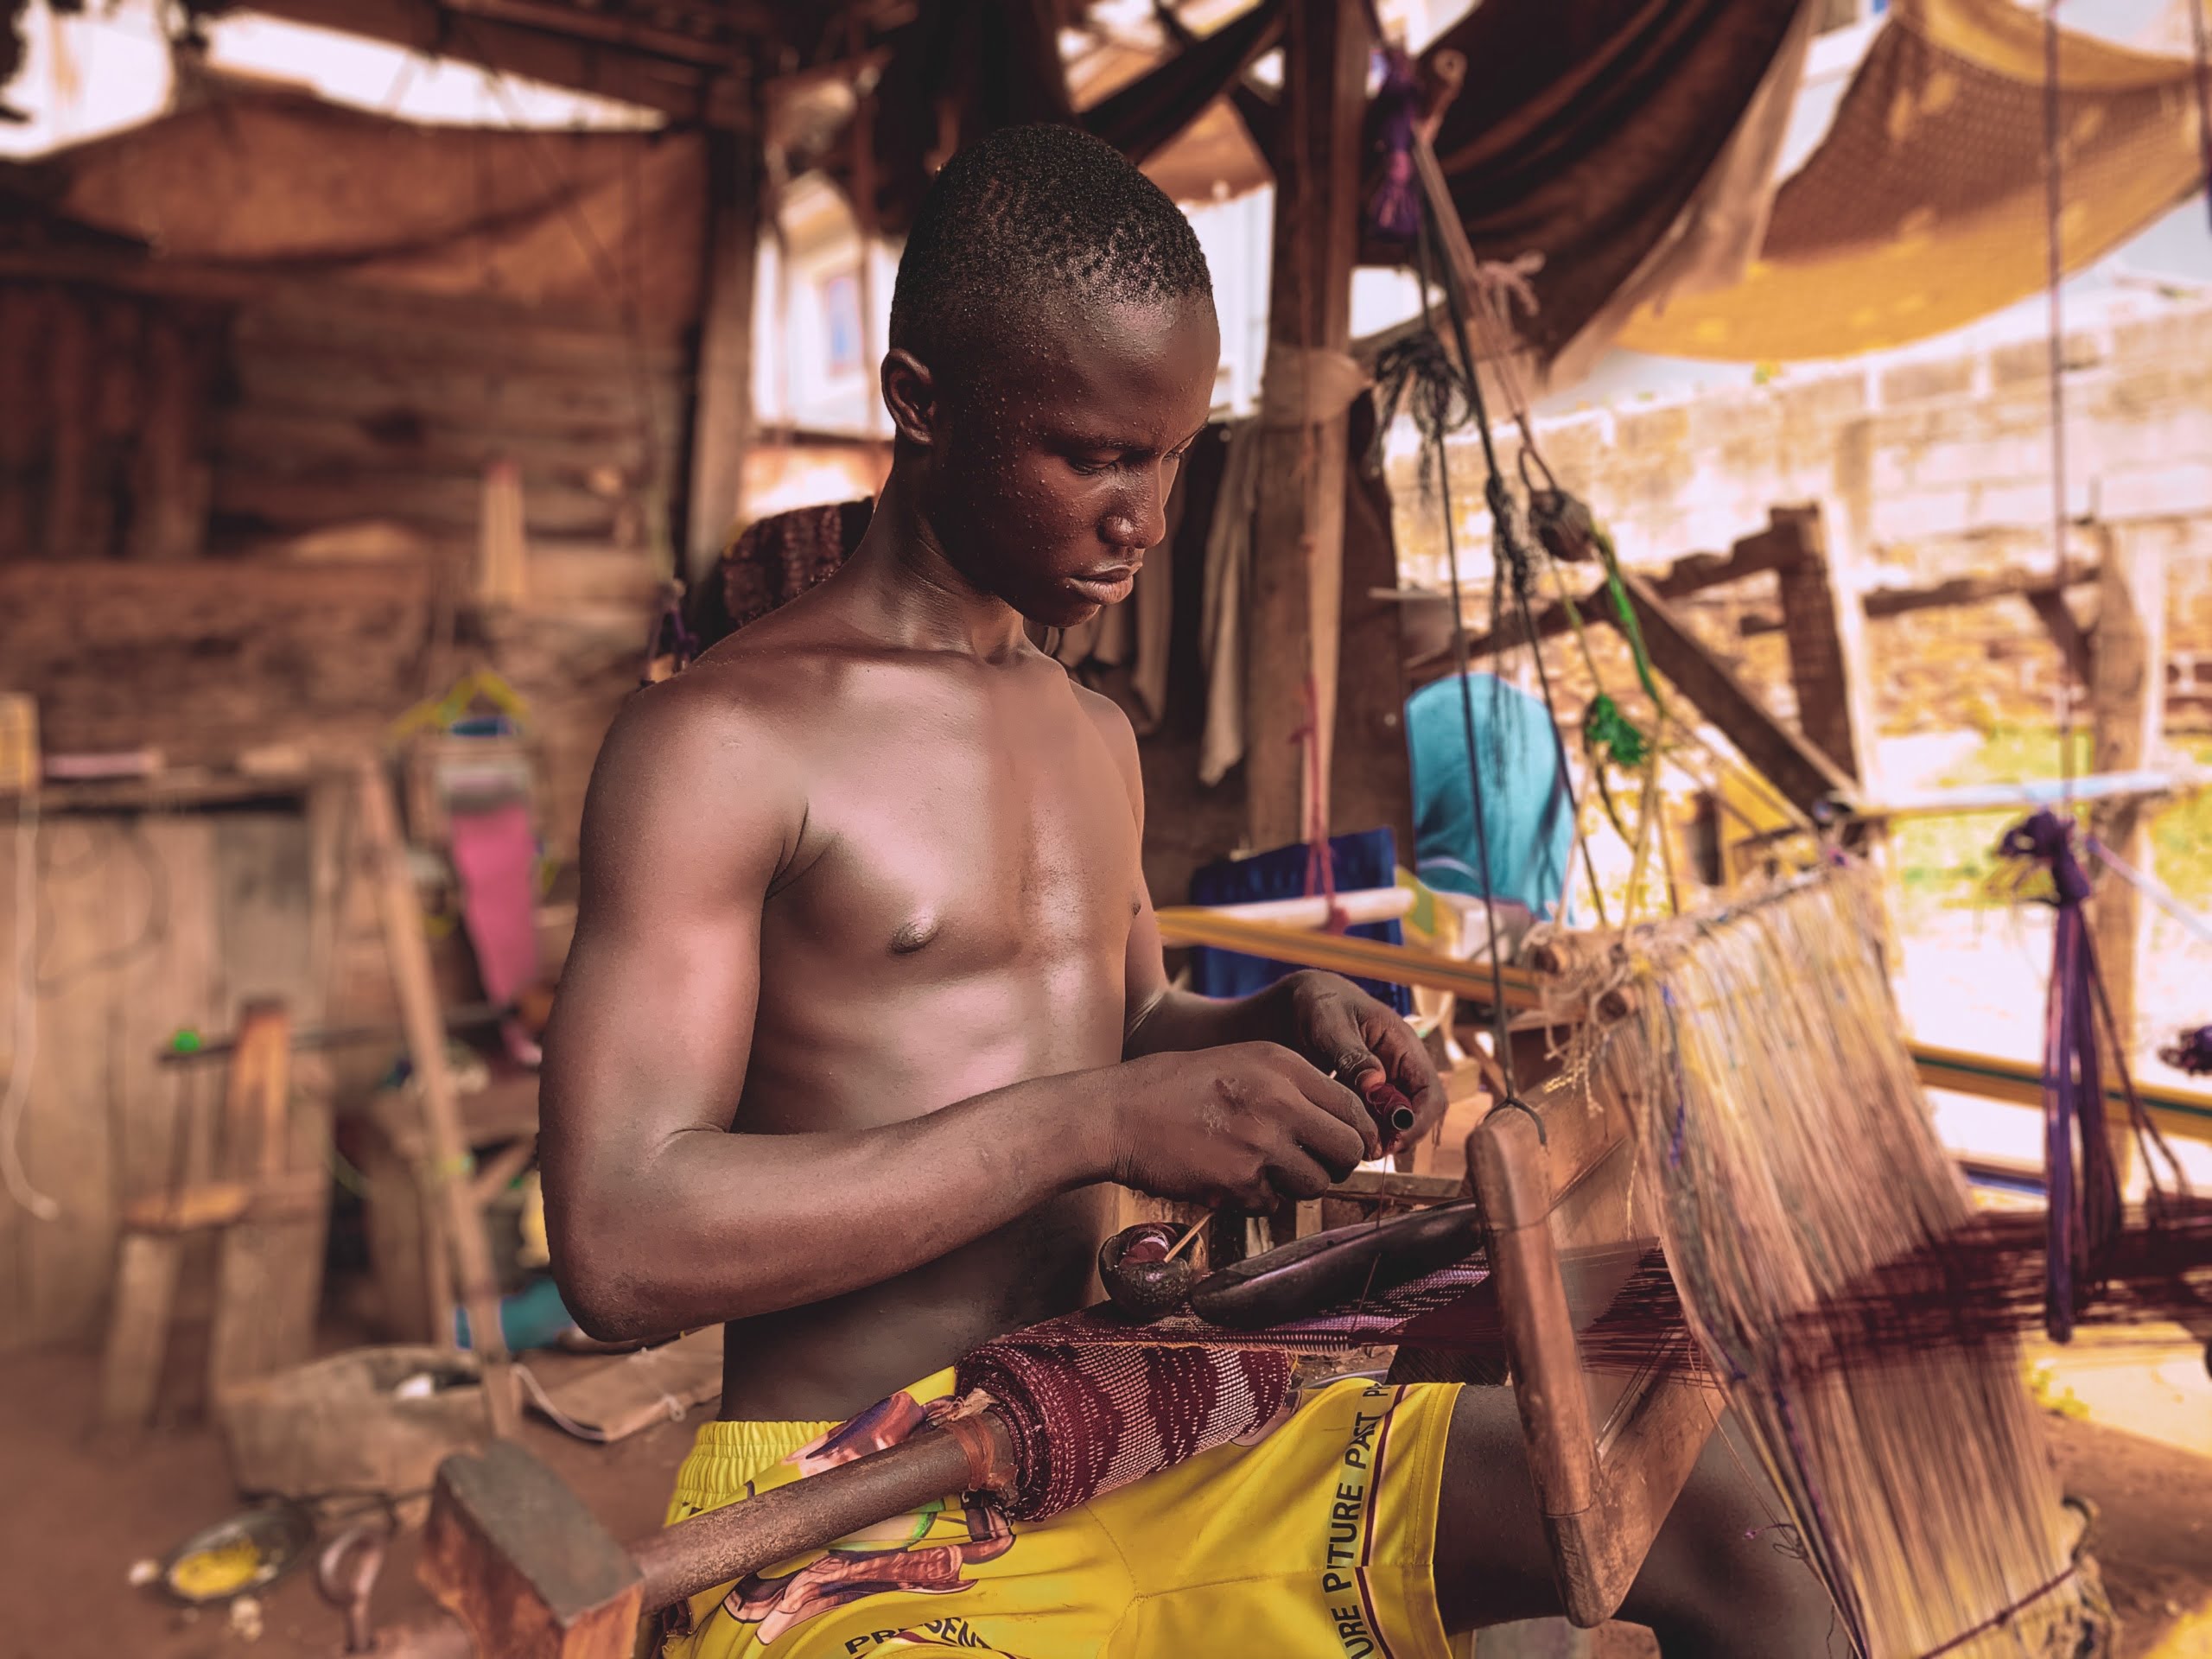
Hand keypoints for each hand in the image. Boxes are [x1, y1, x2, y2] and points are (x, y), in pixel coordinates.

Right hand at [1091, 1043, 1381, 1210]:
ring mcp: (1260, 1144)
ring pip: (1316, 1183)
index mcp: (1283, 1065)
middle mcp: (1279, 1101)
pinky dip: (1259, 1198)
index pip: (1354, 1108)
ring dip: (1297, 1184)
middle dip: (1337, 1164)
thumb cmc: (1175, 1087)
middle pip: (1348, 1150)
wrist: (1118, 1114)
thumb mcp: (1241, 1061)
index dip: (1358, 1133)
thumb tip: (1343, 1122)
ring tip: (1263, 1169)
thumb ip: (1293, 1086)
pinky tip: (1230, 1176)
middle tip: (1316, 1165)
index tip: (1349, 1145)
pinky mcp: (1239, 1182)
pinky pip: (1274, 1203)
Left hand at [1271, 971, 1447, 1154]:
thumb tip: (1374, 1083)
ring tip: (1350, 1144)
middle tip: (1365, 1150)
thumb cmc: (1319, 1003)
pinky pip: (1372, 1122)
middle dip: (1396, 1137)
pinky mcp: (1365, 1095)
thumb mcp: (1330, 1023)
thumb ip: (1351, 1053)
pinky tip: (1339, 1135)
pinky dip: (1361, 1132)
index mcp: (1404, 1046)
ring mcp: (1384, 1084)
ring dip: (1378, 1138)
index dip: (1418, 1123)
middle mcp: (1401, 1069)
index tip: (1392, 1140)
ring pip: (1394, 1124)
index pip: (1431, 1094)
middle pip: (1417, 1116)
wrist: (1299, 1003)